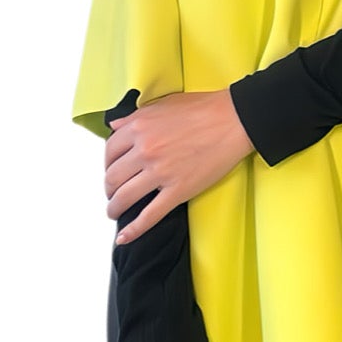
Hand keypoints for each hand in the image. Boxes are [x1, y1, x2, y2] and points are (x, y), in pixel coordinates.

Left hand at [105, 88, 253, 244]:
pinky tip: (124, 237)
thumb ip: (135, 116)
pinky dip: (134, 230)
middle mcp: (145, 150)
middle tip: (112, 193)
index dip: (107, 163)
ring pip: (125, 197)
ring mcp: (160, 173)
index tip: (110, 169)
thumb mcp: (163, 104)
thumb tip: (114, 125)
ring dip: (115, 208)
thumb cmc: (204, 109)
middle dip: (109, 188)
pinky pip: (149, 215)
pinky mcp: (178, 191)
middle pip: (112, 177)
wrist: (234, 120)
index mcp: (139, 128)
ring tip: (115, 212)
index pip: (109, 151)